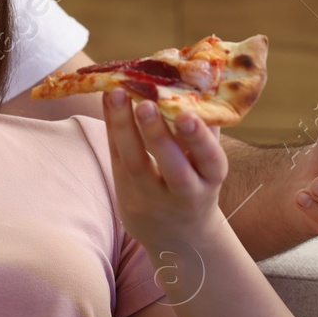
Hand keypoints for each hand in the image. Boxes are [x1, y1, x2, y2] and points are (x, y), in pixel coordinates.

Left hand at [102, 89, 229, 250]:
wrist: (178, 236)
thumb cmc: (196, 183)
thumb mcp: (207, 164)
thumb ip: (205, 128)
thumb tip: (202, 80)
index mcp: (210, 178)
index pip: (209, 159)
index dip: (198, 139)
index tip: (186, 115)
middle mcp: (184, 192)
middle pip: (171, 167)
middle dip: (158, 136)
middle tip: (146, 104)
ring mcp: (152, 197)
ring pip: (136, 165)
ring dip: (124, 128)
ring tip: (117, 95)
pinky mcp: (127, 196)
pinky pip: (117, 160)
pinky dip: (112, 130)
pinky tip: (107, 102)